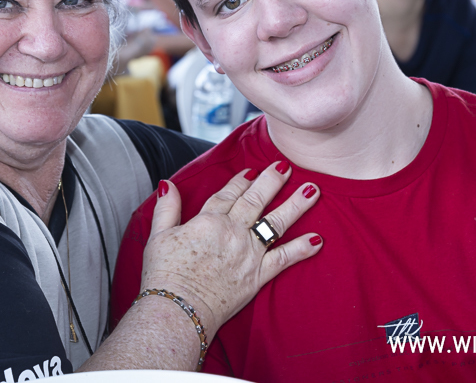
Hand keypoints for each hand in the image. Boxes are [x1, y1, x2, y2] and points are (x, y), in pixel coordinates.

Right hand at [140, 164, 321, 336]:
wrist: (178, 309)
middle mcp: (233, 232)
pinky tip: (317, 240)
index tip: (252, 170)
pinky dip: (301, 249)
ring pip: (276, 223)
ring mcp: (248, 253)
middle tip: (286, 166)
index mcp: (208, 220)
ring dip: (296, 205)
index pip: (228, 194)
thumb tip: (167, 184)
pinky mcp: (258, 276)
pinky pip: (284, 259)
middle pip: (256, 200)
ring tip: (312, 189)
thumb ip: (166, 208)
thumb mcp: (158, 236)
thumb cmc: (165, 276)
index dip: (241, 180)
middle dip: (272, 181)